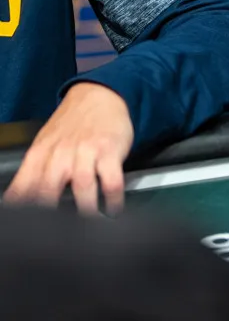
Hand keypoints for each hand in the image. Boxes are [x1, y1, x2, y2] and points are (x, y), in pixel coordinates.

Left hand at [4, 82, 133, 214]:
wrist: (100, 95)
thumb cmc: (72, 125)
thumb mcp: (44, 145)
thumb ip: (30, 174)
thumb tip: (14, 202)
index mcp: (40, 154)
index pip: (24, 187)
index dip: (23, 209)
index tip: (29, 227)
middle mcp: (60, 153)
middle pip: (50, 190)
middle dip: (52, 214)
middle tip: (60, 233)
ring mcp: (86, 151)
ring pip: (82, 186)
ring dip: (85, 209)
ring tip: (89, 225)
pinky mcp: (109, 150)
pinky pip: (111, 180)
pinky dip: (113, 198)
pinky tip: (113, 208)